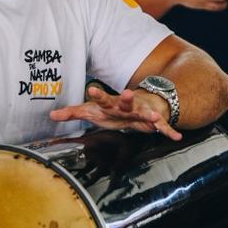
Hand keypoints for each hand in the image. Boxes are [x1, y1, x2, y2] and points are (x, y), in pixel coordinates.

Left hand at [48, 85, 180, 139]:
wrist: (140, 103)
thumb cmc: (112, 109)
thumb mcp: (92, 112)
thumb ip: (73, 113)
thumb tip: (51, 115)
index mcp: (111, 104)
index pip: (103, 99)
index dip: (98, 95)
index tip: (91, 90)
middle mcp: (128, 106)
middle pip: (126, 102)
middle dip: (127, 99)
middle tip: (127, 93)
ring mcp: (142, 113)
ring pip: (146, 114)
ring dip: (151, 116)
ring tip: (155, 119)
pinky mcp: (154, 121)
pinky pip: (163, 127)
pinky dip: (169, 131)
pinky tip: (176, 137)